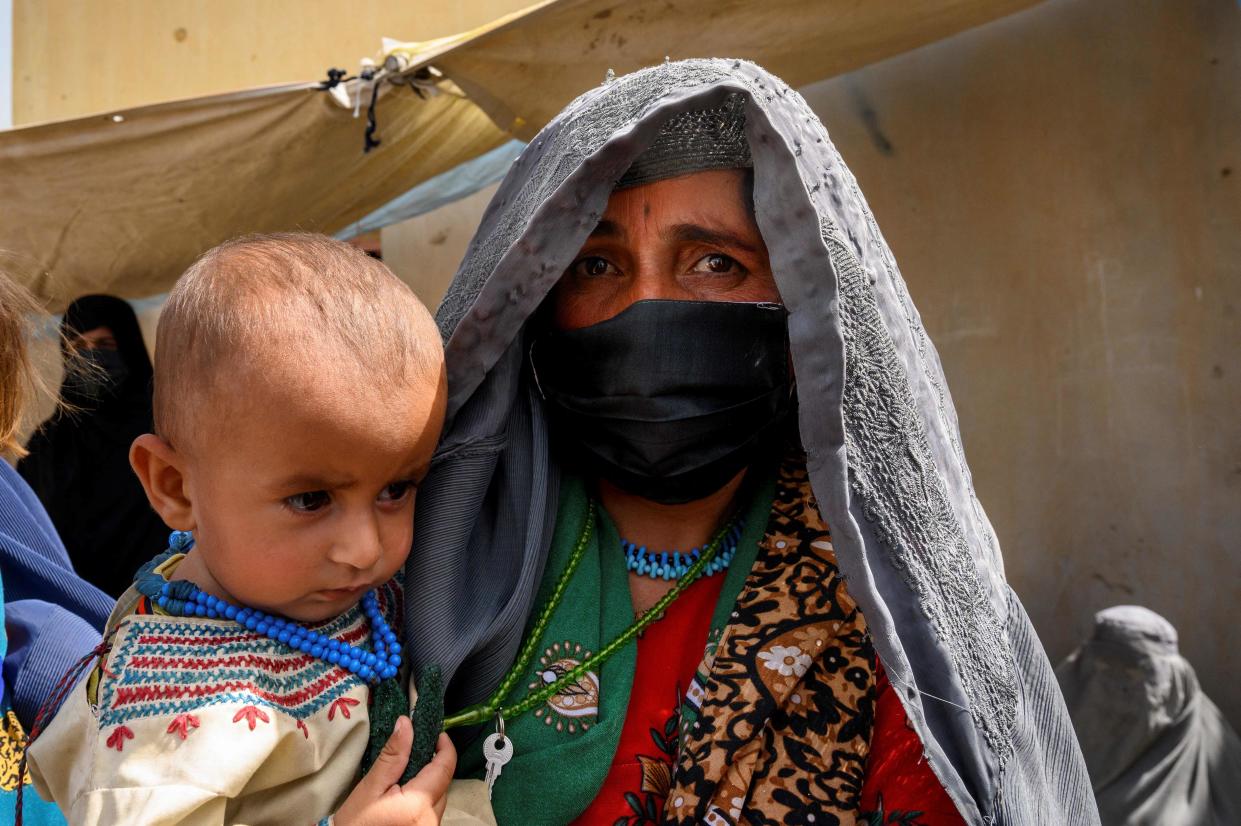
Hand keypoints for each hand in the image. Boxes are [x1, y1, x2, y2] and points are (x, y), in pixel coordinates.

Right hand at [334, 716, 455, 825]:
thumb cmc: (356, 822)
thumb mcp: (371, 787)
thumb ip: (392, 756)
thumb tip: (406, 724)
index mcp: (419, 804)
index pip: (445, 768)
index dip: (445, 747)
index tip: (436, 734)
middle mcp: (431, 819)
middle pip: (443, 784)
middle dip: (432, 766)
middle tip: (414, 752)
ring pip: (438, 798)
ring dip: (428, 784)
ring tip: (405, 775)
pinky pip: (430, 811)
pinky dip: (422, 800)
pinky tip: (405, 795)